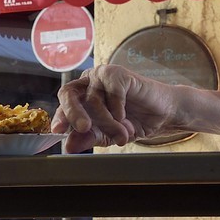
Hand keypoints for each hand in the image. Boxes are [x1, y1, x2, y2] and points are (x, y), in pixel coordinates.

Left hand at [52, 65, 177, 151]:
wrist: (161, 116)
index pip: (63, 106)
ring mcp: (102, 76)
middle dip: (74, 113)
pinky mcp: (118, 73)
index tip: (58, 131)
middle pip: (68, 93)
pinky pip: (112, 92)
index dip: (59, 117)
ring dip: (108, 122)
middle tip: (84, 128)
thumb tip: (68, 146)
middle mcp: (88, 84)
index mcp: (80, 98)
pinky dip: (118, 109)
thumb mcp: (107, 136)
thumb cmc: (132, 122)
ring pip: (93, 100)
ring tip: (122, 133)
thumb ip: (88, 138)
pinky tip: (126, 115)